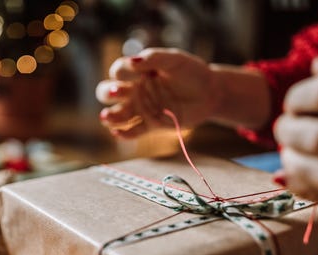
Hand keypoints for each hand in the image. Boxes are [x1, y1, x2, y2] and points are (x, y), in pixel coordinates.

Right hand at [95, 48, 220, 137]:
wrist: (210, 93)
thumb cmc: (191, 72)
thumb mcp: (175, 60)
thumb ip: (154, 58)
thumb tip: (132, 61)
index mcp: (138, 72)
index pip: (118, 71)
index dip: (122, 71)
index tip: (137, 70)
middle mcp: (135, 90)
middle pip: (107, 92)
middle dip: (108, 93)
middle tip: (117, 93)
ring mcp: (142, 108)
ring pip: (117, 114)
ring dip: (109, 117)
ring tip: (107, 118)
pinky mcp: (151, 124)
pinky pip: (133, 131)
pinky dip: (123, 134)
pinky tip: (118, 133)